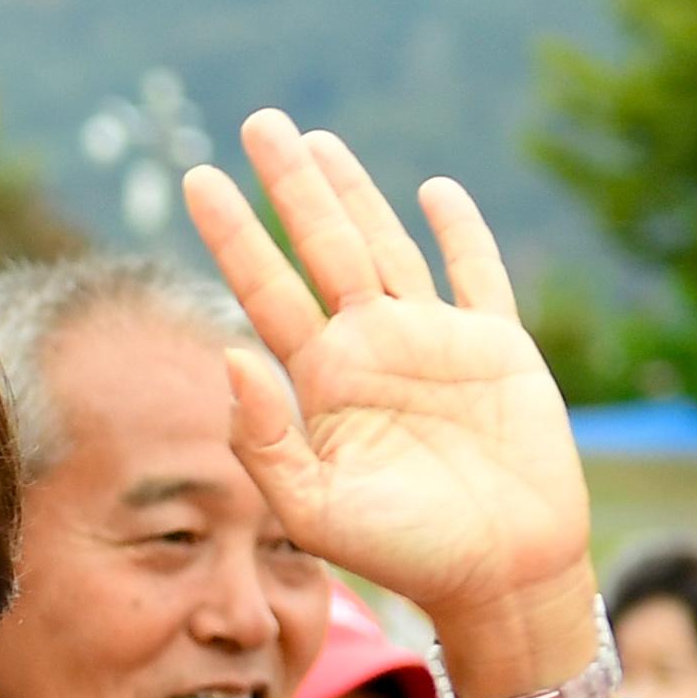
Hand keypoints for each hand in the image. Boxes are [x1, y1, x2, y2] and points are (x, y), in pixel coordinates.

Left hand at [186, 119, 624, 697]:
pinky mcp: (497, 349)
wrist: (499, 575)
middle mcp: (370, 350)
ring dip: (355, 193)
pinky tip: (435, 191)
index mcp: (321, 382)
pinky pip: (477, 277)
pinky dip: (460, 233)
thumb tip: (224, 357)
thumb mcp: (314, 509)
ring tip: (317, 140)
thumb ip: (264, 440)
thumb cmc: (404, 554)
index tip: (197, 178)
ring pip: (386, 245)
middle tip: (256, 122)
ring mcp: (434, 343)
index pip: (265, 289)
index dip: (235, 234)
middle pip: (321, 246)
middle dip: (291, 185)